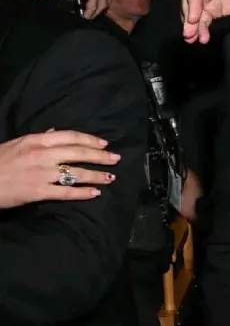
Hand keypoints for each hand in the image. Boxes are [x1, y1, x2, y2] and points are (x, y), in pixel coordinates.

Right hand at [0, 130, 120, 208]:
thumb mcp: (17, 144)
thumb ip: (40, 138)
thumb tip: (57, 132)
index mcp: (36, 140)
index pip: (70, 136)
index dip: (90, 140)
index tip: (104, 144)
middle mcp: (42, 155)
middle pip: (78, 153)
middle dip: (100, 156)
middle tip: (116, 159)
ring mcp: (41, 173)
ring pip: (76, 173)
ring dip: (96, 175)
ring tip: (110, 177)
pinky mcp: (38, 192)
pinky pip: (66, 192)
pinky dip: (83, 193)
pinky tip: (95, 194)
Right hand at [182, 0, 229, 44]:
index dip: (191, 1)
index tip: (193, 17)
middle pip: (190, 0)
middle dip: (189, 17)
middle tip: (189, 32)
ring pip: (194, 11)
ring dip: (192, 26)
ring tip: (191, 39)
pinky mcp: (213, 8)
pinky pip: (204, 19)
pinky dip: (201, 28)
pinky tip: (202, 38)